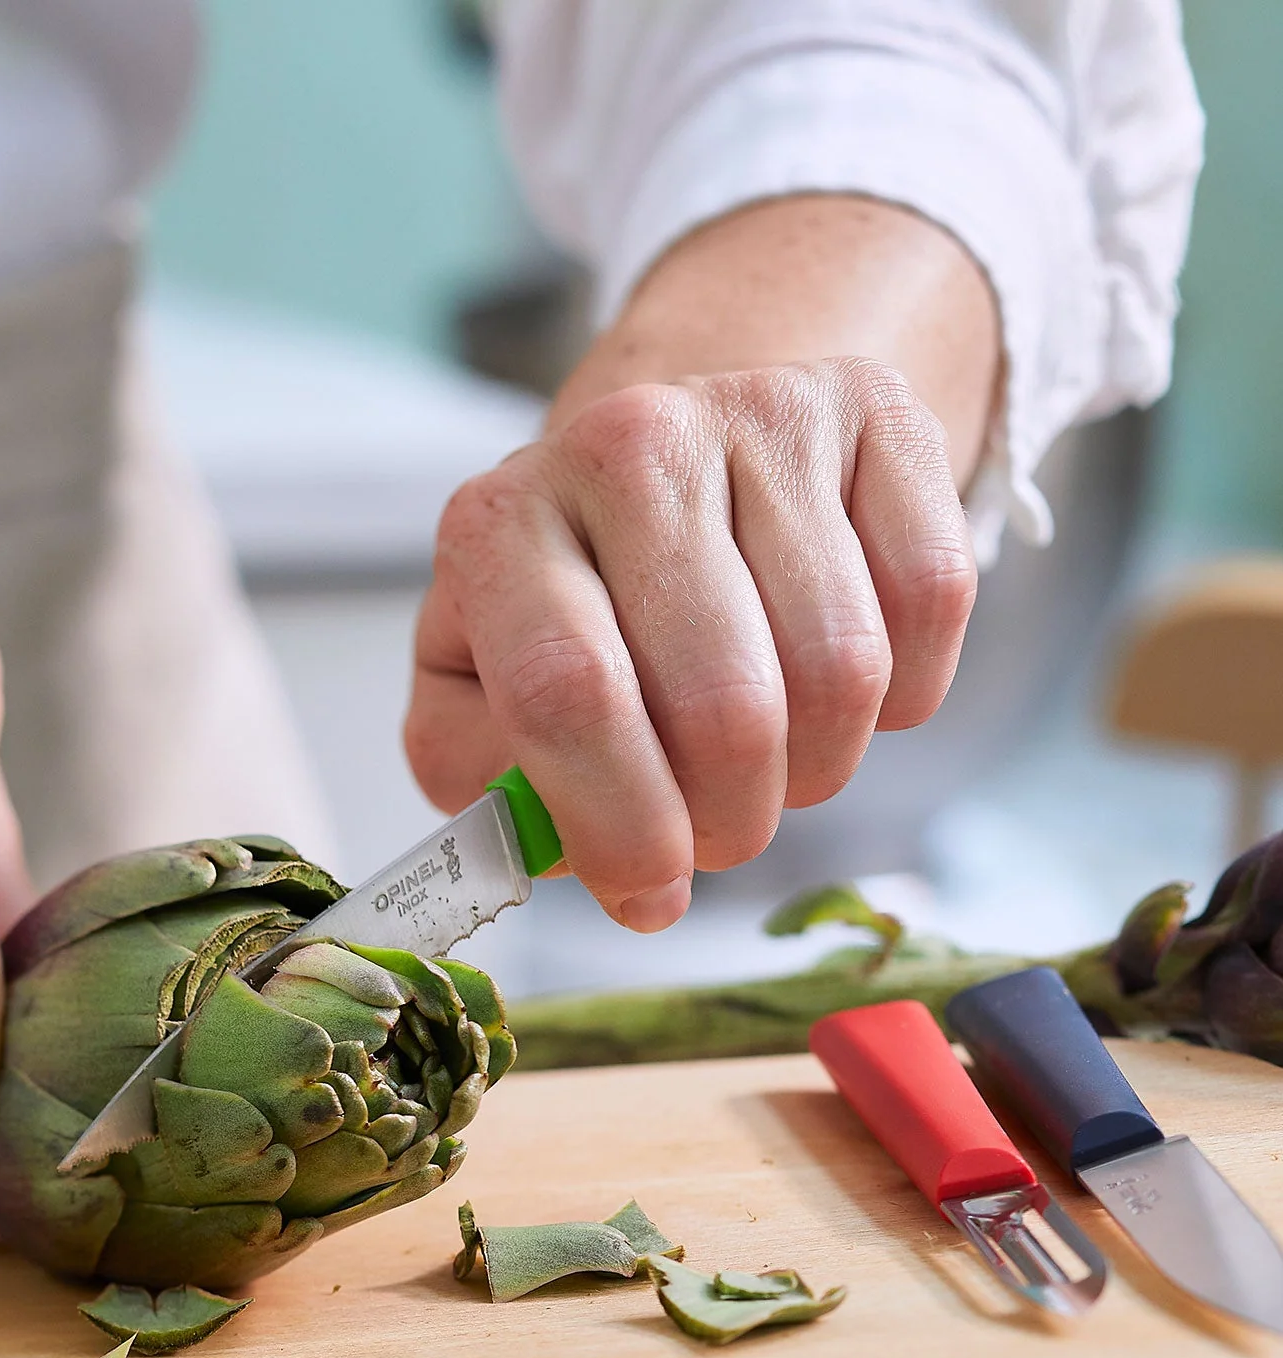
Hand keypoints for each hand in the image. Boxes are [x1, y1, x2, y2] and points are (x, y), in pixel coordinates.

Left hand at [406, 197, 997, 932]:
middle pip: (723, 702)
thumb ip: (484, 779)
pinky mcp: (876, 411)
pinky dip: (903, 692)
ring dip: (818, 767)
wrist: (670, 467)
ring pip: (840, 669)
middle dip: (732, 820)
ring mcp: (758, 413)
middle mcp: (626, 445)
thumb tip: (564, 848)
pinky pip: (933, 601)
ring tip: (770, 761)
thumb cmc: (571, 610)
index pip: (570, 692)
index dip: (623, 822)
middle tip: (716, 834)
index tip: (649, 892)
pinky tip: (841, 687)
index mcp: (501, 526)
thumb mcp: (478, 692)